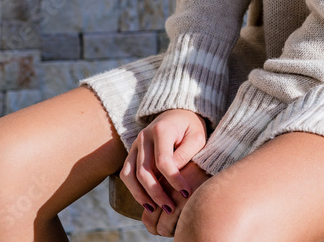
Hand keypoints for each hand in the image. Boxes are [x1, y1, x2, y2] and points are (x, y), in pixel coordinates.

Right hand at [120, 109, 211, 235]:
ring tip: (156, 209)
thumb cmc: (190, 127)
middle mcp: (144, 136)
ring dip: (141, 195)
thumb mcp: (196, 137)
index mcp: (160, 130)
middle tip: (170, 208)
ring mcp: (135, 144)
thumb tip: (174, 174)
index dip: (173, 180)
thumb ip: (186, 154)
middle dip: (157, 193)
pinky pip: (126, 174)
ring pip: (130, 175)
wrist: (177, 114)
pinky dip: (133, 190)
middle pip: (144, 171)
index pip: (163, 161)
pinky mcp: (132, 152)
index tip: (186, 193)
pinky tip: (147, 202)